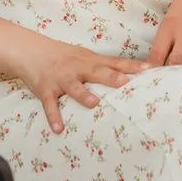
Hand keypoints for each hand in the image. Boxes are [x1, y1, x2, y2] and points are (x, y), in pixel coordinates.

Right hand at [14, 36, 143, 134]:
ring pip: (74, 87)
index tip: (150, 70)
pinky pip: (50, 104)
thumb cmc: (64, 57)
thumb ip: (105, 67)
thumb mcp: (85, 57)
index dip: (133, 66)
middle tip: (124, 83)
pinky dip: (54, 116)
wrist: (31, 51)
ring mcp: (61, 79)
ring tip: (93, 104)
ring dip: (83, 95)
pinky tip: (59, 128)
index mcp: (90, 61)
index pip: (116, 62)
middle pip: (97, 72)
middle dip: (111, 77)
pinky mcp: (46, 89)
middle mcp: (78, 68)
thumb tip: (131, 77)